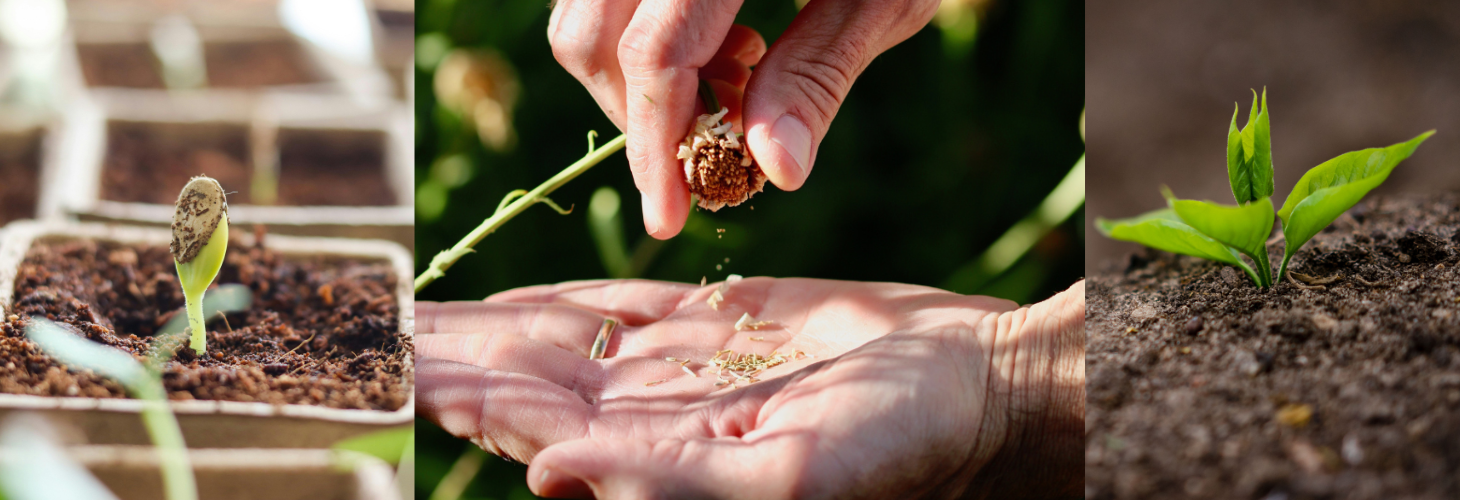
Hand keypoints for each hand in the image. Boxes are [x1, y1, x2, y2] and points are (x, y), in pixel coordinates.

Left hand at [416, 278, 1082, 498]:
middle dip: (443, 359)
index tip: (384, 363)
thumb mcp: (786, 477)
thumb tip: (548, 477)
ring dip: (479, 328)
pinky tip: (502, 302)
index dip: (455, 392)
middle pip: (521, 382)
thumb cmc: (898, 447)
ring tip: (406, 313)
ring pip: (554, 342)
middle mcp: (652, 416)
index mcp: (655, 456)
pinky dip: (552, 304)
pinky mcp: (713, 323)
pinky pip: (614, 311)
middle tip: (362, 328)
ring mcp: (678, 369)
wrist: (971, 388)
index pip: (528, 423)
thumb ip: (668, 482)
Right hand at [546, 0, 941, 238]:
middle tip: (712, 148)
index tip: (669, 217)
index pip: (656, 50)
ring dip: (636, 75)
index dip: (655, 143)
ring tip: (732, 82)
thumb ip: (819, 74)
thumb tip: (772, 172)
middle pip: (590, 33)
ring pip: (581, 12)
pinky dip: (640, 33)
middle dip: (639, 115)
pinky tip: (723, 38)